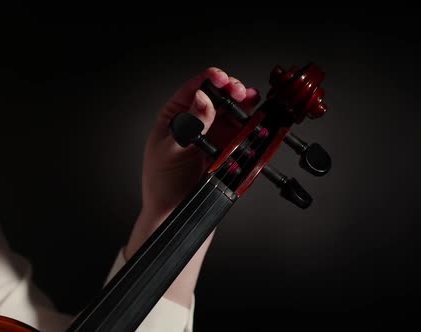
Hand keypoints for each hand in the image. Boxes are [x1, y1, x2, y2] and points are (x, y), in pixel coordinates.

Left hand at [124, 67, 259, 306]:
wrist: (174, 213)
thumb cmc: (163, 182)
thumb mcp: (172, 151)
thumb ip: (190, 125)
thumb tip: (203, 99)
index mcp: (175, 116)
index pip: (194, 89)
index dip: (210, 80)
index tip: (222, 79)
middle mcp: (196, 121)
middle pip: (217, 95)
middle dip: (230, 89)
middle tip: (240, 93)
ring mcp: (213, 134)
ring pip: (232, 111)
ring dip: (244, 103)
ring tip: (251, 100)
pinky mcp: (227, 149)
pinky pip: (241, 131)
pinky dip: (251, 122)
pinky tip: (256, 117)